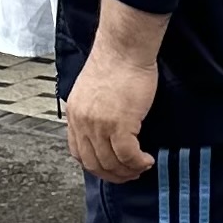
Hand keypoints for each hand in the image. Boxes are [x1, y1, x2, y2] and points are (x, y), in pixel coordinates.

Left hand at [65, 44, 157, 181]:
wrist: (125, 48)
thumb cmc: (116, 62)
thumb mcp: (93, 90)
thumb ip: (94, 111)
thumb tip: (107, 130)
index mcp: (75, 114)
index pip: (78, 152)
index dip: (96, 165)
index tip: (111, 167)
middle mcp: (82, 122)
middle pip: (94, 163)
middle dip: (113, 174)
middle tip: (129, 173)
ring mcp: (99, 125)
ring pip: (111, 162)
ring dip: (128, 171)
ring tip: (141, 167)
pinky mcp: (119, 124)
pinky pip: (127, 155)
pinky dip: (138, 162)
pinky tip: (147, 160)